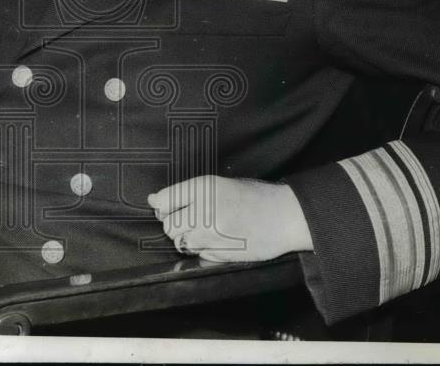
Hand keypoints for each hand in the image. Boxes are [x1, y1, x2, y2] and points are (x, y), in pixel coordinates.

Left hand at [148, 175, 313, 262]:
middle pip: (168, 225)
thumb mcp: (220, 184)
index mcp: (204, 187)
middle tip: (190, 219)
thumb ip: (186, 193)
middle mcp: (204, 211)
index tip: (164, 207)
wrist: (285, 216)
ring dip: (187, 238)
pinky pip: (197, 255)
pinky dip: (202, 250)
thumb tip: (154, 201)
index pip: (164, 200)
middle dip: (175, 224)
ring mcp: (212, 235)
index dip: (162, 205)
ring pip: (181, 242)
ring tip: (207, 229)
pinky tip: (218, 240)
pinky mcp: (220, 254)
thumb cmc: (255, 197)